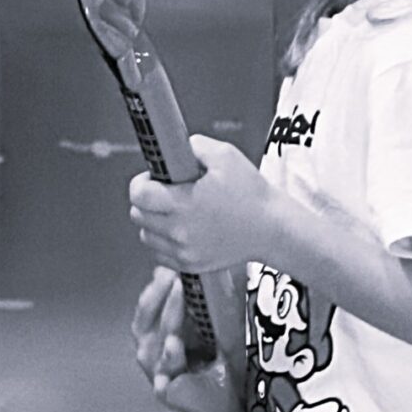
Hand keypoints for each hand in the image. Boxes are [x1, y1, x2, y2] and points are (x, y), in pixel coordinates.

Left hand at [127, 133, 282, 273]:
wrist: (273, 229)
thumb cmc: (252, 194)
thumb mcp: (226, 156)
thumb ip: (193, 146)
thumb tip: (173, 150)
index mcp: (184, 203)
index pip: (138, 195)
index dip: (141, 182)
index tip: (154, 178)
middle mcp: (180, 231)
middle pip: (137, 215)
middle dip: (147, 200)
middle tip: (167, 192)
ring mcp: (184, 251)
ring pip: (146, 235)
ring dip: (153, 221)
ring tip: (176, 211)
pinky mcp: (190, 265)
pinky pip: (160, 254)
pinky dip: (164, 241)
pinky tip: (181, 228)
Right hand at [129, 266, 237, 411]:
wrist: (224, 404)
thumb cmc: (213, 366)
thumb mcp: (205, 328)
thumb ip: (195, 303)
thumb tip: (194, 268)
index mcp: (155, 335)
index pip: (148, 304)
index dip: (157, 284)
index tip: (169, 265)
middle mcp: (150, 351)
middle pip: (146, 319)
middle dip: (160, 294)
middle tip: (174, 275)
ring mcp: (155, 371)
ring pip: (154, 341)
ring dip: (167, 316)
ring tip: (178, 296)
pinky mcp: (165, 391)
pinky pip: (163, 372)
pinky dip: (168, 357)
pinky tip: (174, 343)